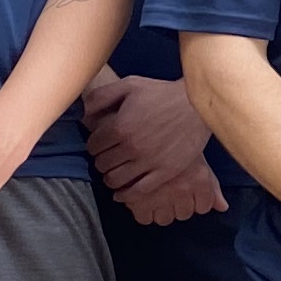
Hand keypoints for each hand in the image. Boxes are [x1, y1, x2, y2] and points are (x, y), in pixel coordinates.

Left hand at [88, 71, 224, 217]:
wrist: (197, 105)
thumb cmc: (162, 93)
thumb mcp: (129, 85)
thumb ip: (101, 96)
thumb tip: (83, 114)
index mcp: (120, 126)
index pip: (93, 146)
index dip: (93, 145)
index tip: (100, 143)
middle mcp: (132, 146)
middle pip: (102, 164)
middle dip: (101, 160)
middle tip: (107, 157)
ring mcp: (149, 161)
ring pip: (116, 179)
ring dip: (110, 177)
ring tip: (114, 172)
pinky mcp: (165, 172)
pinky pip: (138, 191)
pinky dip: (126, 194)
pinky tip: (122, 192)